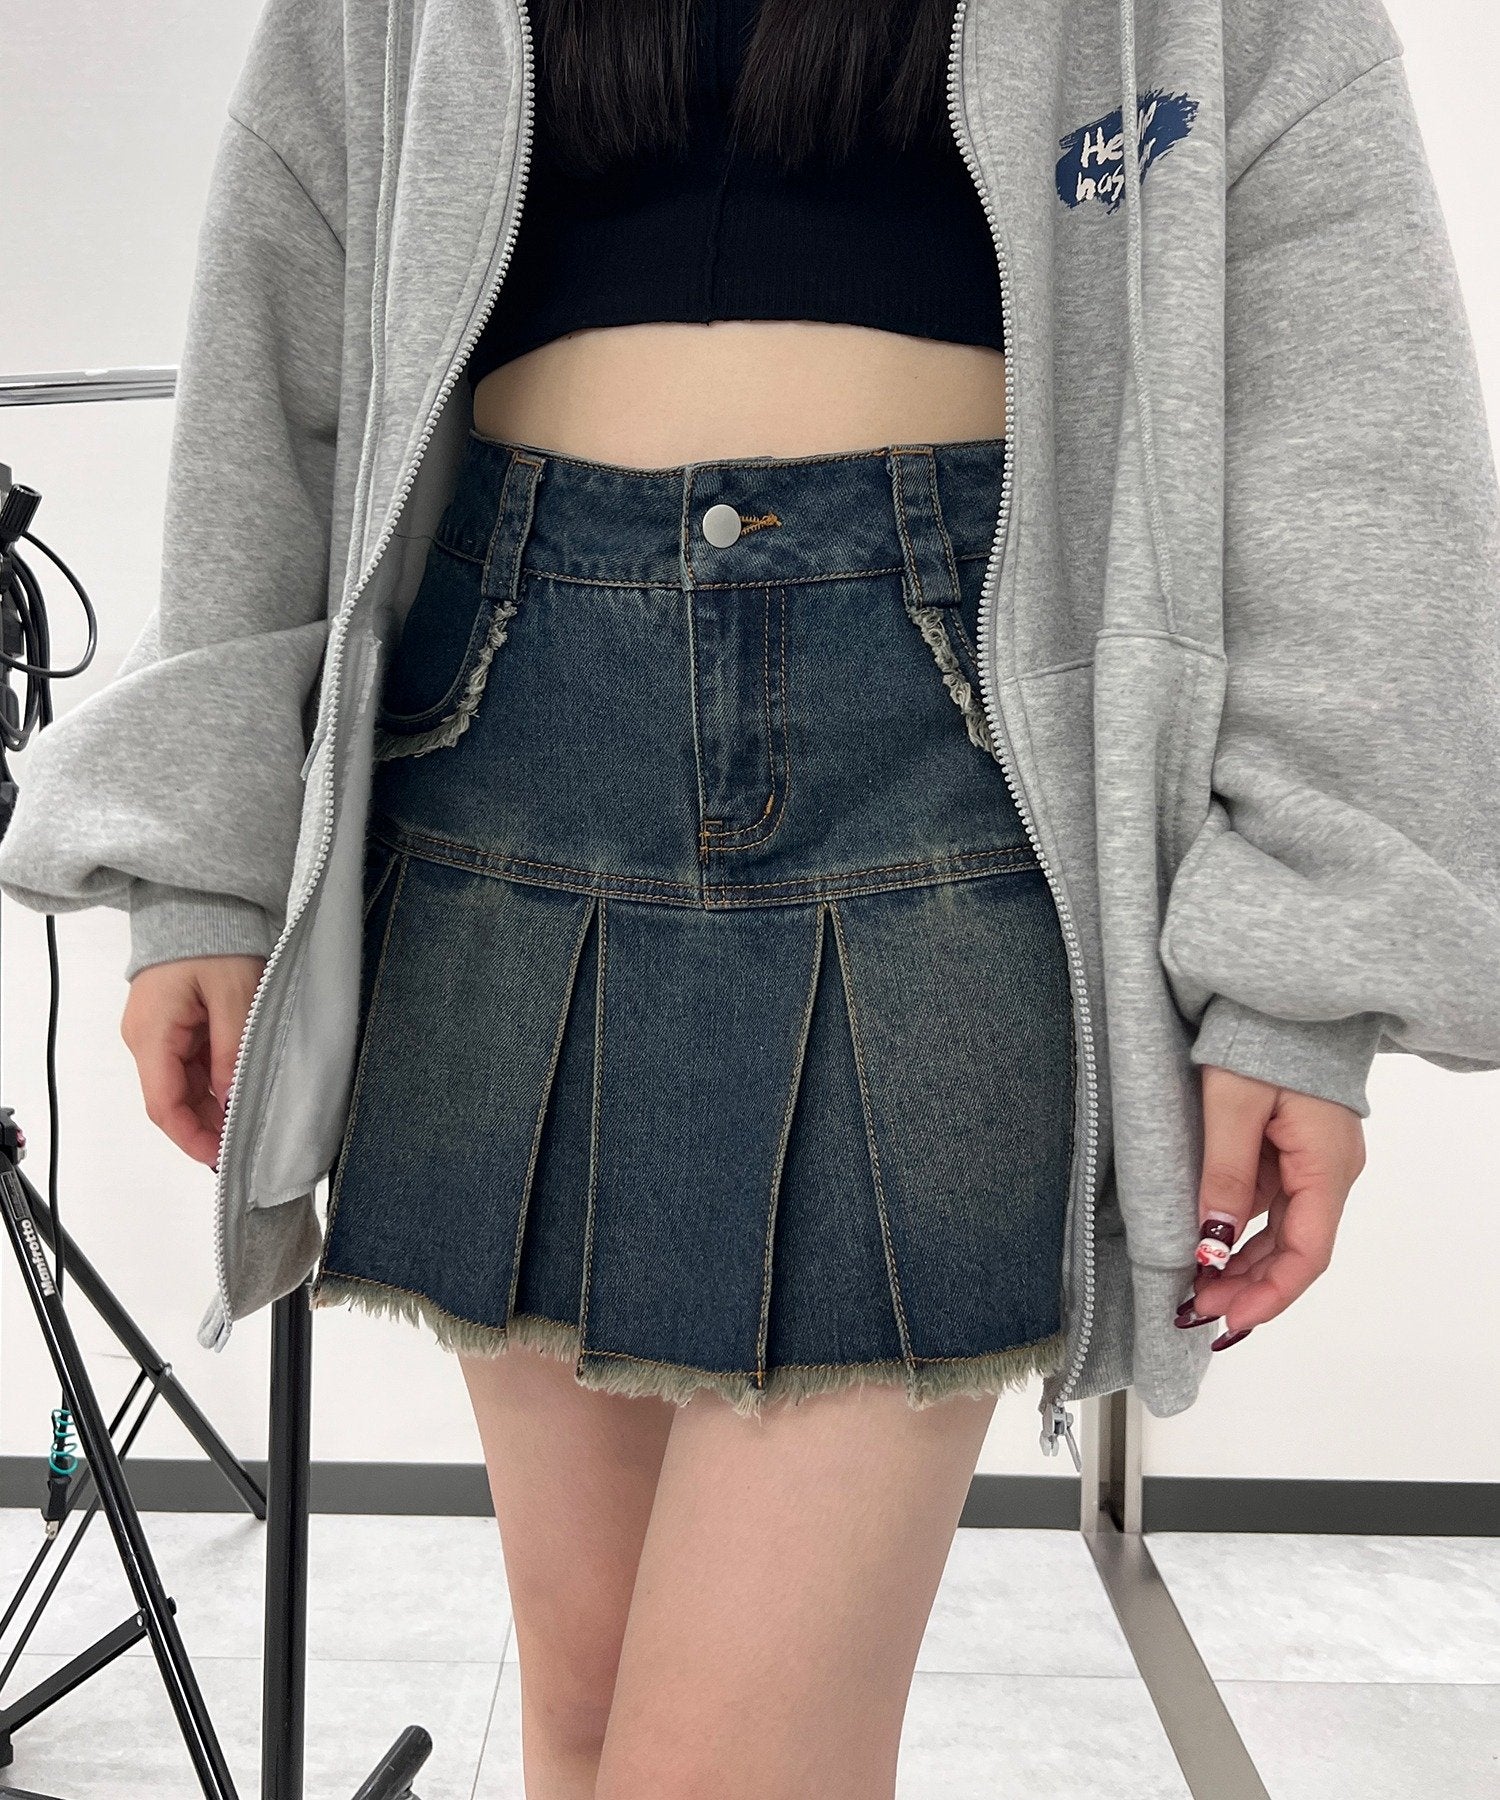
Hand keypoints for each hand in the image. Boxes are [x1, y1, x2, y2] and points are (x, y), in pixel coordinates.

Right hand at [120, 955, 267, 1169]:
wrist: (201, 903)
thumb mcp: (235, 997)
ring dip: (211, 1109)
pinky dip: (212, 1086)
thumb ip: (233, 1052)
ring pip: (181, 1087)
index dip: (191, 1138)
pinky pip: (189, 1067)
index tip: (222, 1159)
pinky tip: (237, 1097)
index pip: (163, 1105)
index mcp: (152, 1035)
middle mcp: (145, 1040)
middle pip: (171, 1100)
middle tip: (244, 1149)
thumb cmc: (216, 940)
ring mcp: (157, 1034)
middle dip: (205, 1129)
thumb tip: (233, 1102)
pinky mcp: (173, 1027)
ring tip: (245, 1129)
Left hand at [1176, 1065, 1366, 1350]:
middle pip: (1295, 1249)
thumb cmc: (1260, 1037)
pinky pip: (1270, 1201)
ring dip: (1241, 1263)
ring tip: (1194, 1289)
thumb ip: (1224, 1174)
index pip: (1307, 1252)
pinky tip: (1207, 1246)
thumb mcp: (1232, 1104)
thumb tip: (1213, 1245)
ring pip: (1280, 1229)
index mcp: (1324, 1164)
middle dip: (1247, 1286)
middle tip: (1194, 1310)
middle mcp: (1329, 1169)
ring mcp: (1312, 1159)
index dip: (1269, 1295)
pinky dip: (1239, 1229)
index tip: (1227, 1320)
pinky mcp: (1292, 1147)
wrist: (1280, 990)